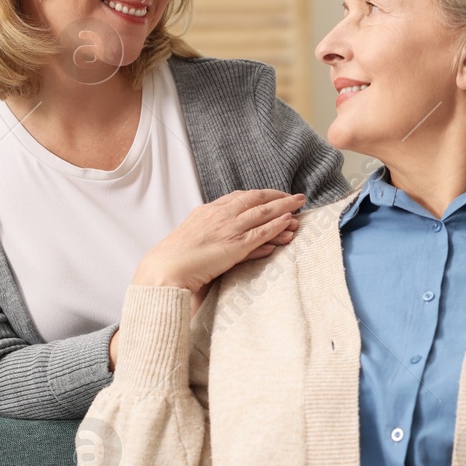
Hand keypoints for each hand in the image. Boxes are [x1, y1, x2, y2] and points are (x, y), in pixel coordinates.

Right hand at [131, 189, 304, 297]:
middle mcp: (220, 215)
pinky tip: (289, 221)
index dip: (260, 195)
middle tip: (295, 196)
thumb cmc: (174, 259)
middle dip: (278, 196)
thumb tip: (226, 236)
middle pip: (255, 199)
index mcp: (208, 211)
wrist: (165, 269)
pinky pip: (261, 231)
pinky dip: (277, 224)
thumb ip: (211, 233)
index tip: (273, 195)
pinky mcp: (235, 245)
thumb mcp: (193, 237)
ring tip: (300, 204)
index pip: (240, 197)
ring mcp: (228, 228)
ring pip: (263, 212)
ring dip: (284, 206)